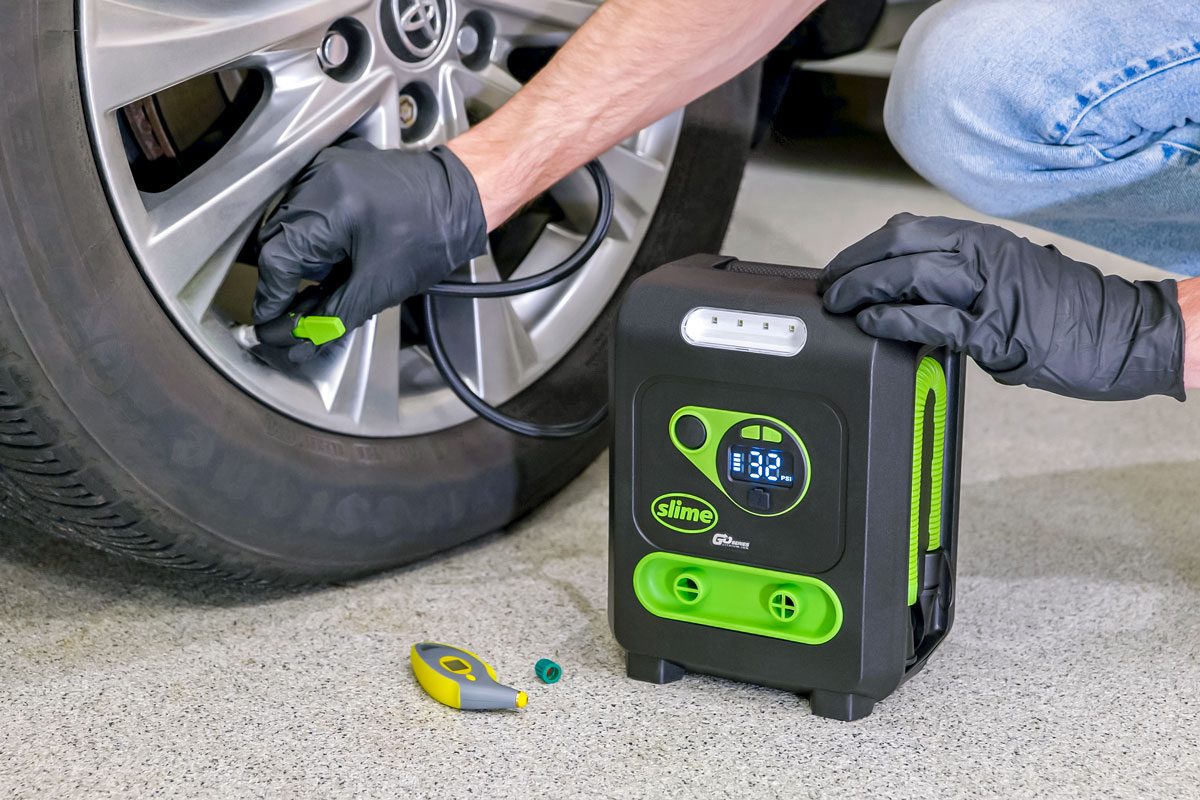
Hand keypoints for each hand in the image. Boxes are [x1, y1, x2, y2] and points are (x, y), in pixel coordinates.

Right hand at [254, 139, 486, 361]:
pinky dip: (317, 240)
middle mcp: (320, 179)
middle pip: (280, 241)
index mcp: (327, 204)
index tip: (273, 322)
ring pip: (294, 227)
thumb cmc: (434, 235)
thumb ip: (334, 315)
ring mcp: (328, 171)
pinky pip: (312, 210)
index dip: (273, 296)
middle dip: (287, 281)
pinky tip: (333, 264)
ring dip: (302, 262)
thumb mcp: (379, 286)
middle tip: (294, 314)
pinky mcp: (339, 172)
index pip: (276, 258)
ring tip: (321, 289)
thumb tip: (303, 340)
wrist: (465, 198)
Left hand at [820, 213, 1185, 400]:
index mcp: (983, 240)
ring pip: (911, 275)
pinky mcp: (997, 329)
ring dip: (864, 290)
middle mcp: (984, 255)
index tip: (839, 267)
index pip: (907, 230)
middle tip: (829, 287)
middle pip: (899, 244)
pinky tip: (873, 325)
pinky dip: (895, 320)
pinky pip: (935, 320)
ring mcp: (990, 290)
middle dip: (853, 266)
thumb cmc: (1069, 310)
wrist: (1126, 334)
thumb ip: (961, 275)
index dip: (863, 248)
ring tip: (840, 305)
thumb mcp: (1009, 273)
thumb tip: (908, 289)